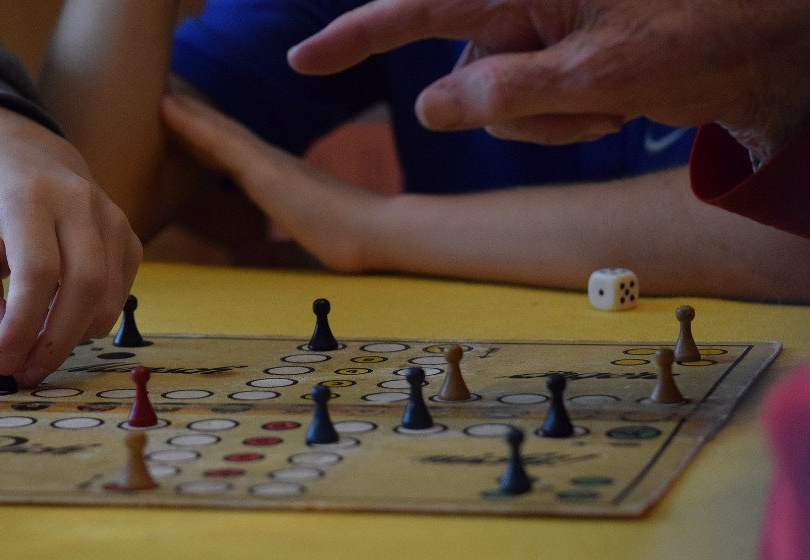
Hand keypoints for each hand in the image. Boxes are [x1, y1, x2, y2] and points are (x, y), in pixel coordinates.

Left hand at [0, 104, 142, 386]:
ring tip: (40, 350)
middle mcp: (79, 203)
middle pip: (84, 285)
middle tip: (27, 373)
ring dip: (75, 336)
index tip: (4, 362)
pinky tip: (63, 322)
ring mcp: (113, 219)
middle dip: (55, 342)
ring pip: (108, 296)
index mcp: (28, 197)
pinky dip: (93, 321)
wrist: (28, 157)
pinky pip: (120, 294)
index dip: (24, 324)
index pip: (38, 270)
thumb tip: (7, 345)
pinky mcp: (130, 239)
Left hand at [161, 94, 381, 272]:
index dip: (213, 144)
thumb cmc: (354, 244)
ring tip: (160, 96)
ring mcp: (269, 164)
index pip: (239, 160)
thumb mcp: (315, 244)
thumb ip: (297, 246)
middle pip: (226, 138)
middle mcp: (275, 165)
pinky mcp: (265, 169)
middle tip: (167, 103)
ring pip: (218, 132)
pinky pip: (220, 140)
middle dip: (197, 122)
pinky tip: (168, 108)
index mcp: (284, 182)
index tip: (190, 134)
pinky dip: (193, 123)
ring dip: (189, 114)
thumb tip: (291, 261)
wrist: (377, 235)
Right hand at [288, 0, 809, 158]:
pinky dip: (570, 121)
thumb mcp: (605, 72)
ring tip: (623, 103)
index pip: (418, 5)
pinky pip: (535, 106)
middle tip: (600, 103)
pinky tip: (626, 106)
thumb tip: (428, 106)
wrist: (785, 47)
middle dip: (516, 104)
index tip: (303, 61)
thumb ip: (506, 89)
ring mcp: (551, 29)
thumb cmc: (715, 32)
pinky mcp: (570, 55)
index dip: (354, 36)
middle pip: (467, 65)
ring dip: (553, 120)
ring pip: (501, 97)